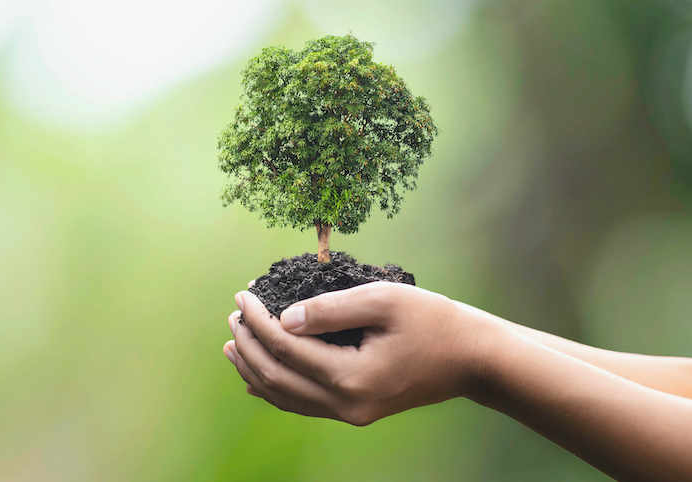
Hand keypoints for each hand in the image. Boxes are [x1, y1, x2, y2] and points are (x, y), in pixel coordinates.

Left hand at [223, 282, 499, 424]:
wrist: (472, 359)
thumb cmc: (434, 321)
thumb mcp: (383, 300)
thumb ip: (330, 308)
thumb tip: (284, 318)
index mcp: (351, 376)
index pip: (285, 347)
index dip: (258, 320)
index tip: (243, 294)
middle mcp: (346, 404)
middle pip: (276, 377)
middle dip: (248, 345)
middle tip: (234, 314)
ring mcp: (350, 413)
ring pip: (285, 397)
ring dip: (254, 369)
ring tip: (233, 343)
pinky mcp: (355, 411)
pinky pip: (302, 404)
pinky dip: (275, 388)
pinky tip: (257, 376)